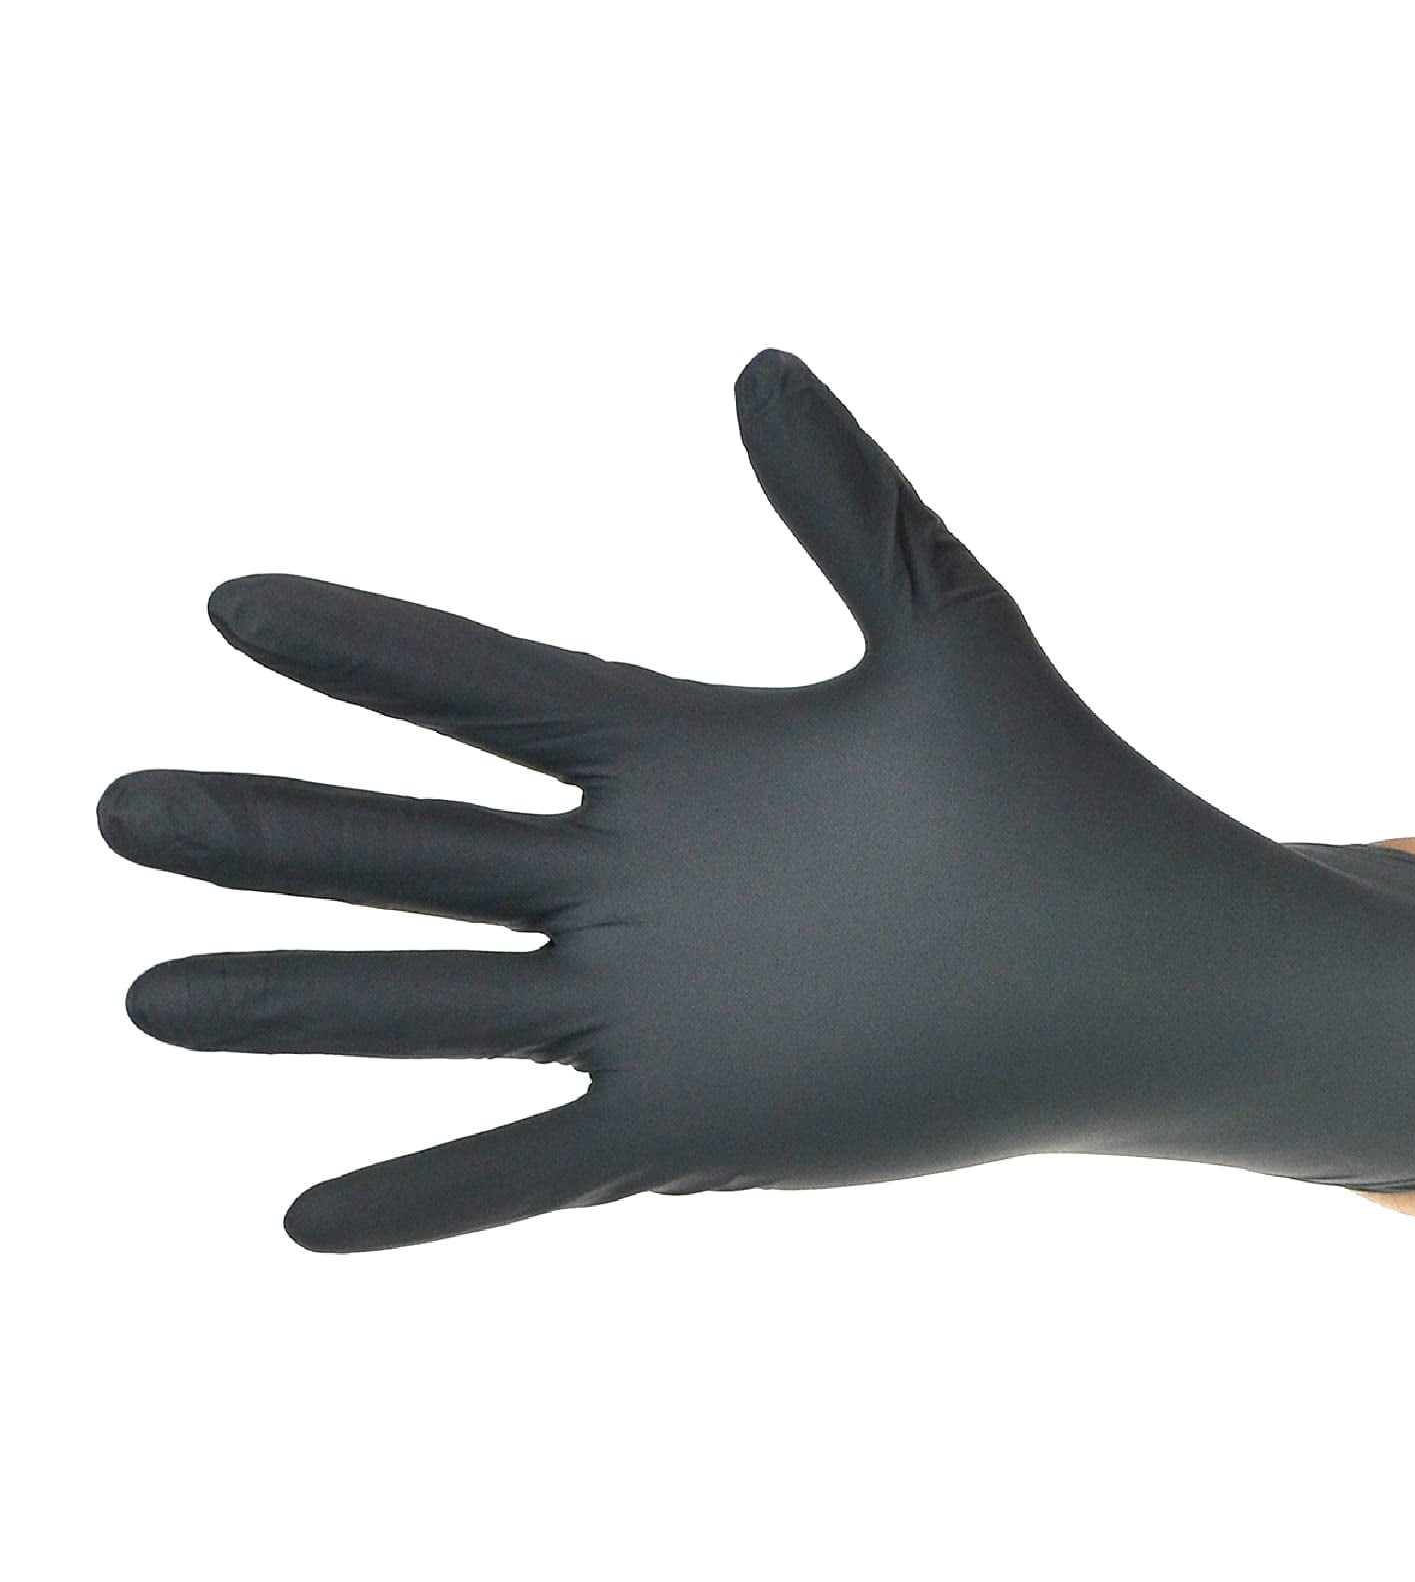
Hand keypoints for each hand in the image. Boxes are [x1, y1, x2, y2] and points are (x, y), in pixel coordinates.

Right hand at [102, 350, 1414, 1250]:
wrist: (1130, 976)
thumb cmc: (1060, 800)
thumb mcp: (945, 633)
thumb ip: (849, 511)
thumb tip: (754, 362)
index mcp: (676, 756)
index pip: (483, 695)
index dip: (365, 655)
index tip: (233, 606)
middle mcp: (634, 884)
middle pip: (413, 852)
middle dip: (271, 831)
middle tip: (117, 808)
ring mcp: (651, 1010)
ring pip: (433, 1006)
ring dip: (295, 1002)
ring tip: (147, 996)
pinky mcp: (692, 1126)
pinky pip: (530, 1162)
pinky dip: (427, 1191)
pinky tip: (306, 1218)